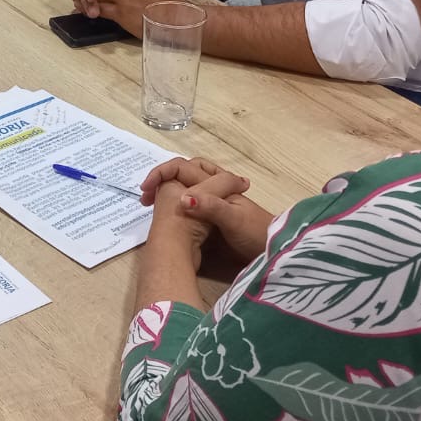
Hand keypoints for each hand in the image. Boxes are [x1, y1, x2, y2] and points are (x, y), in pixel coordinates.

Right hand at [142, 156, 271, 265]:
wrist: (275, 251)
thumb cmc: (257, 234)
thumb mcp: (234, 220)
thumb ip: (211, 207)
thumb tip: (182, 198)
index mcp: (217, 184)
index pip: (182, 168)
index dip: (161, 174)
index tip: (145, 191)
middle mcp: (214, 189)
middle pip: (183, 173)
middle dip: (162, 179)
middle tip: (145, 198)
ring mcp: (214, 203)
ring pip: (186, 187)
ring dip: (167, 190)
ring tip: (152, 204)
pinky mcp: (213, 218)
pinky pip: (190, 204)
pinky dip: (176, 204)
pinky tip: (172, 217)